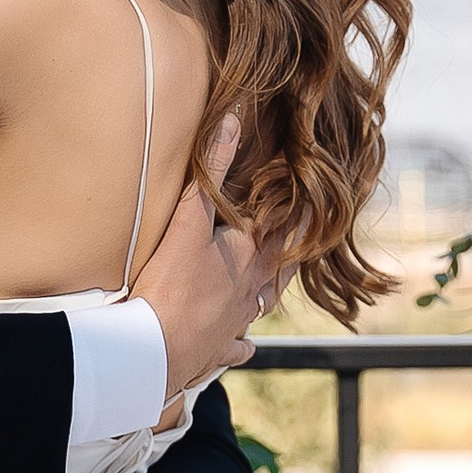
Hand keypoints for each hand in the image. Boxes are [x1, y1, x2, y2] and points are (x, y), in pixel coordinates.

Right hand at [128, 117, 279, 399]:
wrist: (152, 351)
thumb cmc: (169, 285)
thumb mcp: (188, 219)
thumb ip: (211, 170)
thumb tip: (232, 122)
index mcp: (249, 258)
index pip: (285, 227)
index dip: (302, 211)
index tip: (319, 199)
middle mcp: (251, 291)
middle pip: (280, 267)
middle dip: (290, 251)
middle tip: (302, 240)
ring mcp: (235, 324)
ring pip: (261, 306)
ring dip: (267, 295)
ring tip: (270, 288)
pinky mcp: (216, 350)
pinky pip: (235, 346)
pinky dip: (241, 343)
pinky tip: (243, 344)